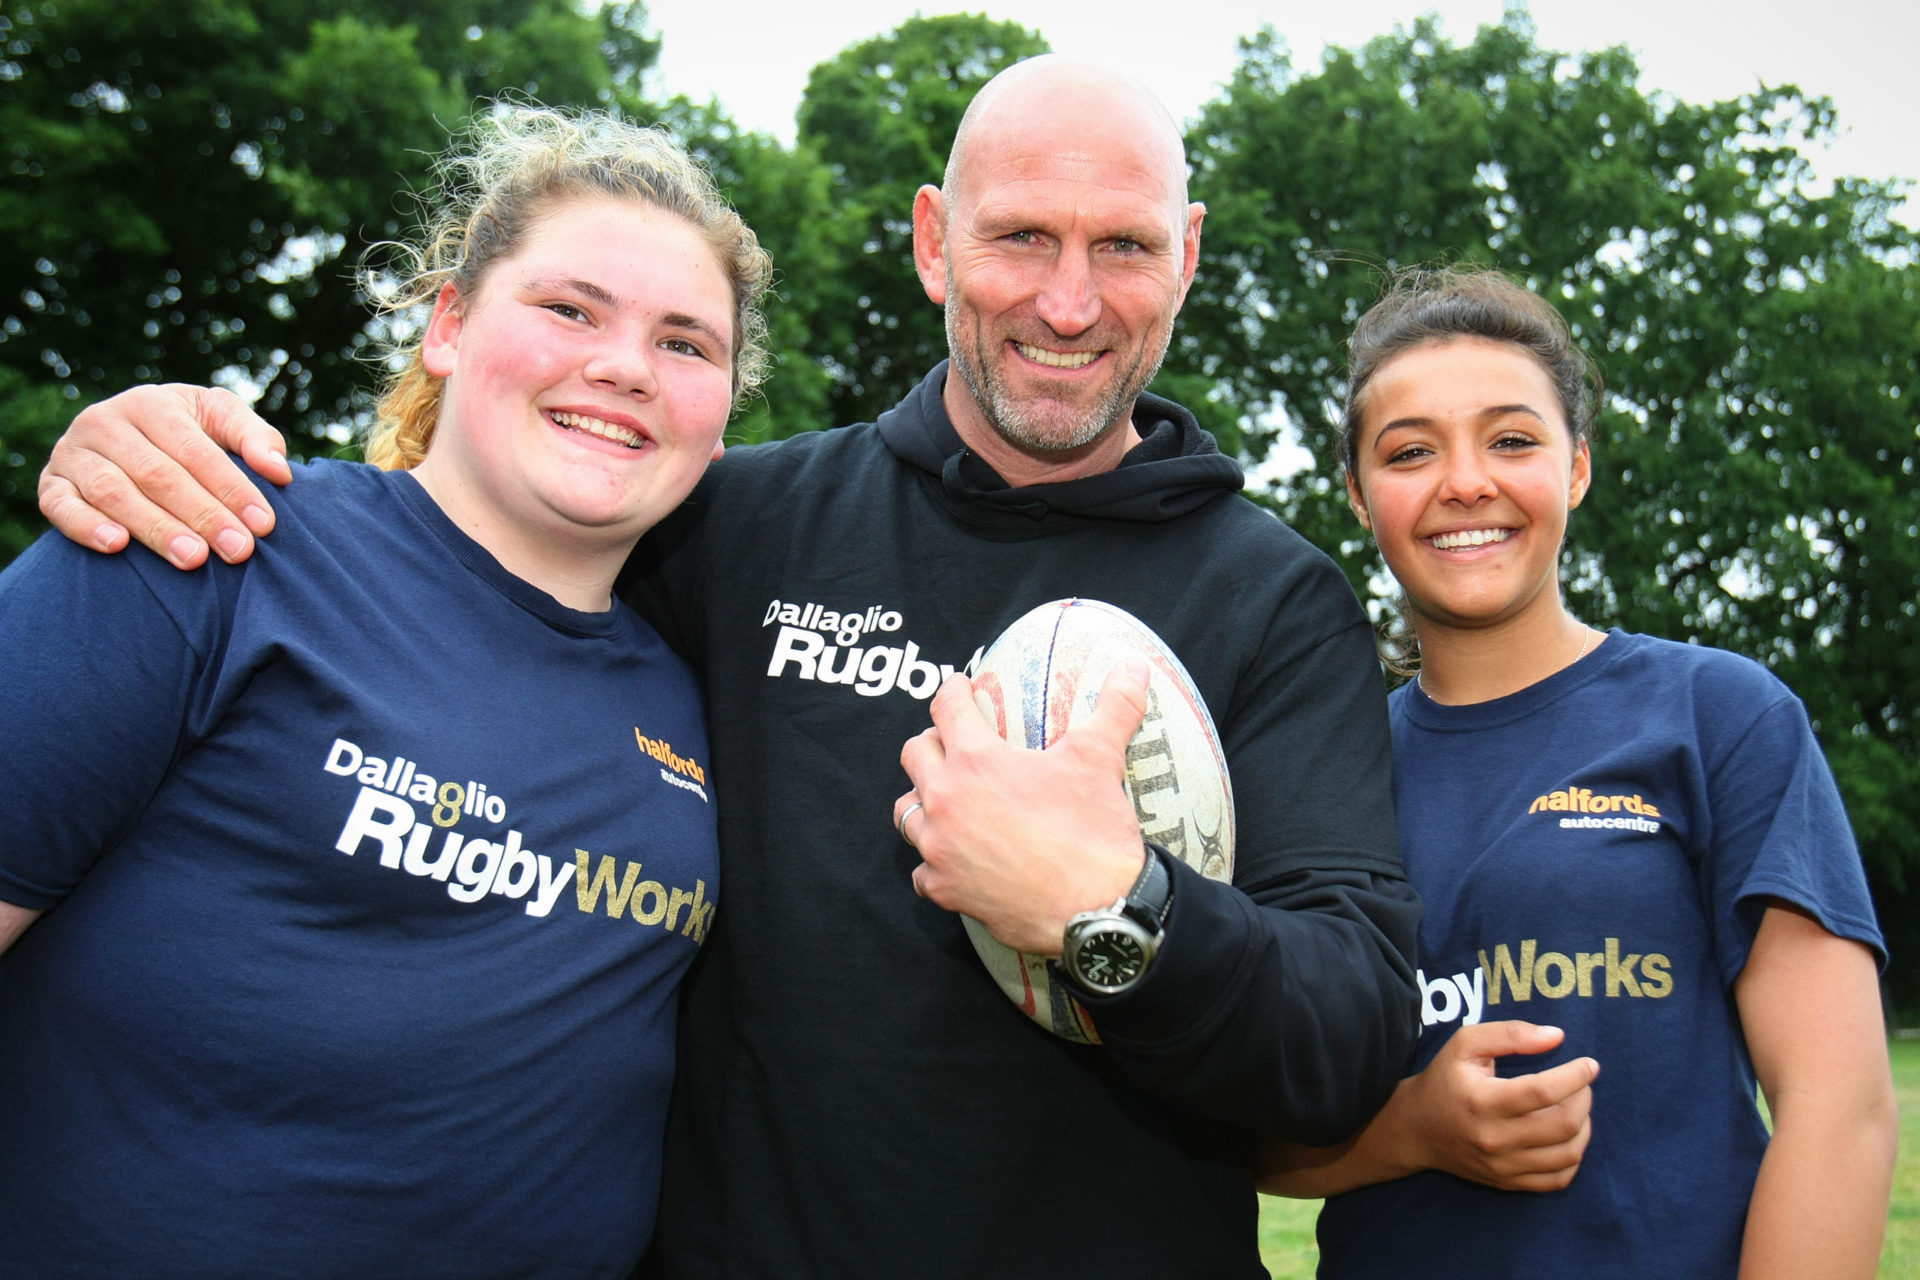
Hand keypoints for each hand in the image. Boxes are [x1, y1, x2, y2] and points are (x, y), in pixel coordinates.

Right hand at [38, 384, 291, 567]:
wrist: (128, 437)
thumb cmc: (189, 432)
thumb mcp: (222, 421)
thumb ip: (255, 438)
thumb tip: (280, 471)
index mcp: (152, 404)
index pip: (195, 450)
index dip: (231, 488)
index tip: (263, 524)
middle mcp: (106, 422)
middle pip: (158, 474)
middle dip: (202, 515)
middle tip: (238, 551)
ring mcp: (73, 453)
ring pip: (113, 491)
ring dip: (155, 528)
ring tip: (194, 559)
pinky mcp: (52, 484)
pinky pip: (60, 506)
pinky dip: (85, 525)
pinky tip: (117, 546)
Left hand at [895, 660, 1149, 954]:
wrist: (1095, 909)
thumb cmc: (1092, 831)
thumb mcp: (1101, 760)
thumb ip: (1114, 707)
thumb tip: (1134, 667)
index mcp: (976, 760)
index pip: (946, 707)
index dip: (954, 691)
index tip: (962, 689)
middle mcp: (946, 799)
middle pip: (914, 754)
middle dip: (932, 743)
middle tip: (955, 746)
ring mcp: (939, 848)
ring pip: (906, 811)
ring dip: (923, 800)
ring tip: (946, 800)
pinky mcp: (945, 889)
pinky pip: (921, 871)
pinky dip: (934, 863)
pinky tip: (955, 860)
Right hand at [1397, 1020, 1598, 1190]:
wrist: (1416, 1130)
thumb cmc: (1444, 1080)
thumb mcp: (1465, 1044)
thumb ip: (1509, 1034)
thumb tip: (1556, 1037)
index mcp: (1482, 1101)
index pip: (1543, 1091)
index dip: (1575, 1076)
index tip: (1590, 1064)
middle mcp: (1494, 1139)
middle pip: (1563, 1125)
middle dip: (1584, 1100)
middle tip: (1582, 1084)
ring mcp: (1503, 1166)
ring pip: (1568, 1154)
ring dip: (1584, 1127)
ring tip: (1577, 1108)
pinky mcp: (1508, 1183)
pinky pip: (1559, 1179)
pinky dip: (1573, 1156)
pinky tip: (1567, 1136)